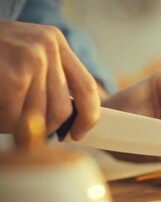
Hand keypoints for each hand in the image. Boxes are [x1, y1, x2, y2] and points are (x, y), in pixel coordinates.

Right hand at [0, 20, 99, 139]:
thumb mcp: (26, 54)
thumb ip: (48, 79)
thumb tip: (68, 120)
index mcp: (56, 43)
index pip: (87, 87)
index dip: (88, 117)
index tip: (79, 134)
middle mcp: (48, 48)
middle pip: (62, 109)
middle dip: (44, 128)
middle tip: (27, 129)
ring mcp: (31, 59)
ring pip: (39, 117)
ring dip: (19, 127)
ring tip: (6, 116)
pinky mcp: (13, 76)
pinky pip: (16, 117)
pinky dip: (5, 124)